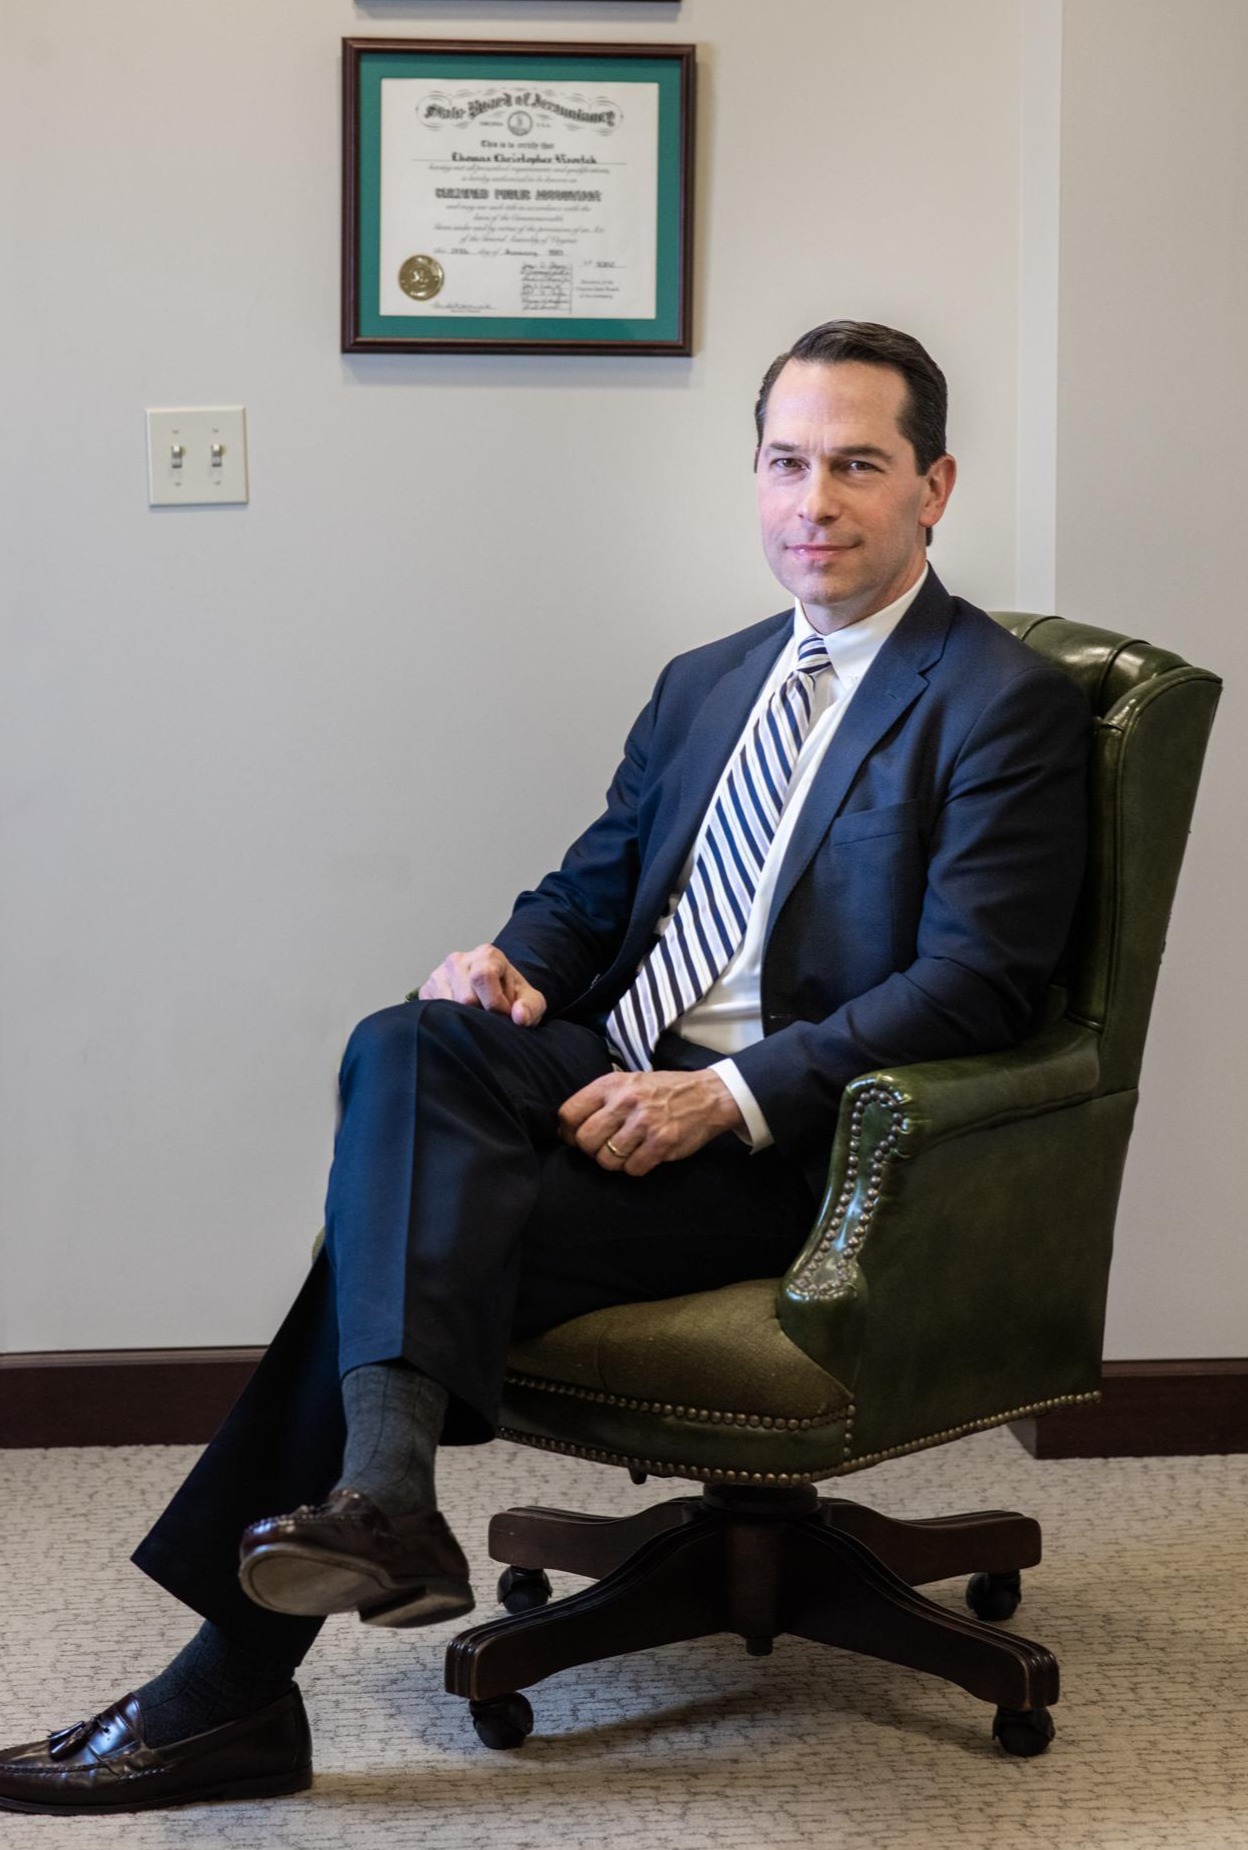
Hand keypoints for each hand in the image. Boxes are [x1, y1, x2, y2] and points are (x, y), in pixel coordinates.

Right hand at [416, 944, 546, 1026]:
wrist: (495, 994)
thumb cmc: (512, 997)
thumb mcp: (531, 1001)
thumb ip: (530, 1008)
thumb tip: (518, 1016)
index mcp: (487, 954)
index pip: (483, 976)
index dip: (495, 1003)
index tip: (505, 1013)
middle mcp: (459, 960)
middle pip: (465, 997)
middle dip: (482, 1013)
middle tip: (493, 1015)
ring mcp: (439, 975)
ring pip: (448, 1008)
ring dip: (466, 1018)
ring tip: (479, 1013)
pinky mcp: (427, 991)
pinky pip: (434, 1013)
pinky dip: (450, 1020)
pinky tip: (463, 1015)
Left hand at [558, 1068, 744, 1175]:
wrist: (707, 1094)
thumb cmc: (662, 1090)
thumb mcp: (628, 1081)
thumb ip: (600, 1099)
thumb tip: (566, 1127)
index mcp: (611, 1084)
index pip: (569, 1114)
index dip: (567, 1132)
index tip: (576, 1138)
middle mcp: (626, 1101)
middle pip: (585, 1140)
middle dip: (590, 1150)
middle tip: (603, 1148)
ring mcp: (645, 1123)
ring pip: (607, 1159)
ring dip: (614, 1162)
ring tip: (626, 1152)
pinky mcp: (662, 1142)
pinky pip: (632, 1168)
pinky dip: (635, 1167)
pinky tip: (644, 1155)